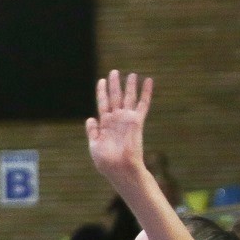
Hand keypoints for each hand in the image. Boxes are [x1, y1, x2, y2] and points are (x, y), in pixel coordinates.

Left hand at [86, 70, 152, 187]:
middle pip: (115, 97)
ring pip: (129, 98)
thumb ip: (92, 131)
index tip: (101, 80)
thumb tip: (90, 119)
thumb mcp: (94, 145)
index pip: (103, 103)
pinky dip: (146, 92)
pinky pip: (143, 104)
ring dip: (130, 86)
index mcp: (105, 124)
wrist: (119, 168)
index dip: (101, 92)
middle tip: (114, 71)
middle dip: (114, 84)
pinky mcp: (137, 121)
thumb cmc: (106, 161)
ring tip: (131, 74)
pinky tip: (148, 81)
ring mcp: (127, 119)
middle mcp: (116, 119)